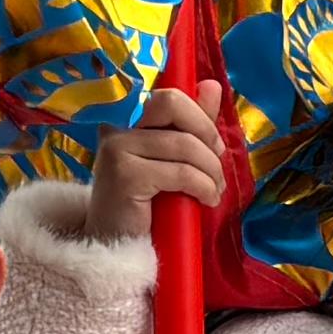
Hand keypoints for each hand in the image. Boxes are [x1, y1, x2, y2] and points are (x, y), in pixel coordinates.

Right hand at [75, 83, 228, 241]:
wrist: (116, 248)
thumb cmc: (145, 204)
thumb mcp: (170, 158)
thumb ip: (189, 123)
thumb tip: (211, 85)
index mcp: (124, 118)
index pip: (171, 97)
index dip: (199, 117)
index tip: (212, 146)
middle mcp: (115, 127)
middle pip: (174, 104)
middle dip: (207, 134)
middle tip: (217, 166)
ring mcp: (116, 149)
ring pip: (184, 144)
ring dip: (211, 171)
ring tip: (214, 191)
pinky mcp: (125, 175)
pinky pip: (181, 173)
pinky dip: (204, 187)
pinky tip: (206, 200)